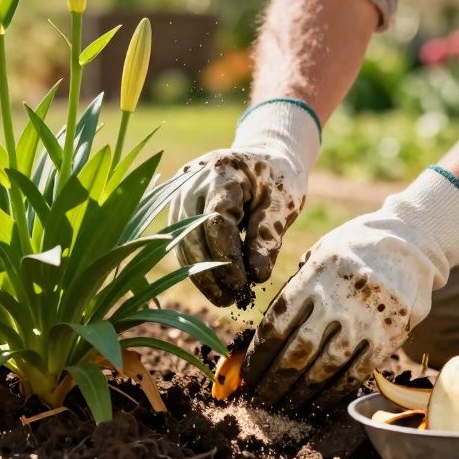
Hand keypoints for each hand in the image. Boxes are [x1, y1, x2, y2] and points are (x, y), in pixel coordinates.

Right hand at [168, 100, 319, 305]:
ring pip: (181, 240)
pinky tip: (214, 283)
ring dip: (199, 273)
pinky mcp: (178, 205)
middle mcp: (192, 178)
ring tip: (223, 297)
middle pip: (192, 233)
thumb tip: (257, 277)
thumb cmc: (277, 180)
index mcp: (222, 170)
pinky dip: (196, 264)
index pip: (216, 221)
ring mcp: (180, 190)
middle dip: (209, 272)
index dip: (226, 258)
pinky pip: (181, 240)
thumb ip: (267, 238)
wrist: (264, 158)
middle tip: (230, 300)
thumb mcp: (280, 205)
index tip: (241, 285)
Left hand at [241, 166, 458, 409]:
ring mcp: (367, 319)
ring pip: (326, 368)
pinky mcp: (390, 334)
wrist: (410, 241)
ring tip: (286, 406)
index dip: (260, 355)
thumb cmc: (353, 249)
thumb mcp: (318, 254)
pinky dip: (335, 391)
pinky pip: (357, 371)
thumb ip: (295, 290)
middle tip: (261, 398)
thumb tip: (265, 336)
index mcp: (315, 276)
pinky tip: (320, 402)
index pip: (277, 325)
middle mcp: (339, 299)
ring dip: (302, 393)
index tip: (249, 373)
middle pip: (298, 352)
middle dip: (275, 381)